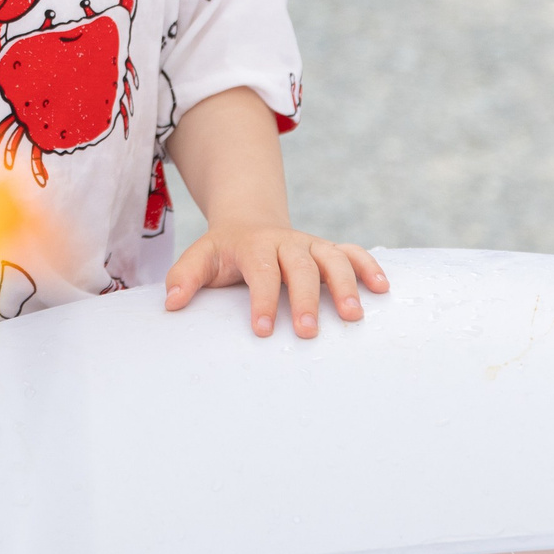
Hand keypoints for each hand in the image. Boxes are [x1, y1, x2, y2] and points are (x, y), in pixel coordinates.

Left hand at [165, 219, 386, 338]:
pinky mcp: (329, 250)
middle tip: (308, 331)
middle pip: (301, 266)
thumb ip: (184, 277)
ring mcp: (311, 245)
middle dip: (305, 298)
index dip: (262, 300)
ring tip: (352, 316)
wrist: (250, 222)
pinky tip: (382, 289)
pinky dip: (369, 267)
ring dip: (345, 285)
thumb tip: (171, 302)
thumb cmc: (225, 251)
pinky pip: (353, 254)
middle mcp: (287, 242)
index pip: (260, 271)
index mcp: (255, 245)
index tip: (264, 330)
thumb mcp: (200, 257)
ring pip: (332, 259)